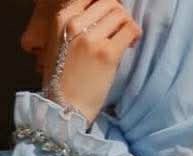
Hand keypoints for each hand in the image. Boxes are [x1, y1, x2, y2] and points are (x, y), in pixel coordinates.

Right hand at [44, 0, 141, 124]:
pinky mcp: (107, 54)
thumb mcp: (58, 44)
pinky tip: (131, 44)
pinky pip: (129, 30)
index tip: (110, 18)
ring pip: (120, 13)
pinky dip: (134, 34)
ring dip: (127, 23)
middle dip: (118, 13)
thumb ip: (73, 25)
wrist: (64, 109)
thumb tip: (99, 12)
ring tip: (126, 38)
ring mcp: (91, 38)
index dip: (105, 5)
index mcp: (61, 19)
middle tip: (121, 28)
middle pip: (108, 2)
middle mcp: (74, 24)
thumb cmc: (62, 80)